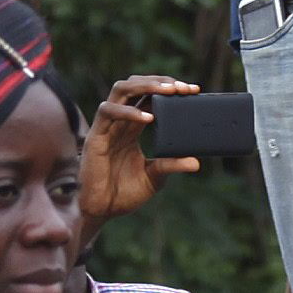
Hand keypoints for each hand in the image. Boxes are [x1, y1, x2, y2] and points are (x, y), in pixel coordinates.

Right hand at [82, 74, 201, 229]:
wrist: (103, 211)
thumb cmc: (125, 193)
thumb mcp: (154, 177)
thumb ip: (171, 165)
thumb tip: (196, 162)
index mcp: (133, 127)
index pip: (150, 97)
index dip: (169, 89)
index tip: (193, 91)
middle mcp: (120, 122)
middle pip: (135, 86)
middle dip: (160, 81)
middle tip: (183, 87)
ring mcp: (107, 126)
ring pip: (120, 90)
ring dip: (145, 85)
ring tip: (168, 90)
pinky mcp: (96, 136)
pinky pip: (108, 112)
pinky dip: (129, 112)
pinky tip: (148, 118)